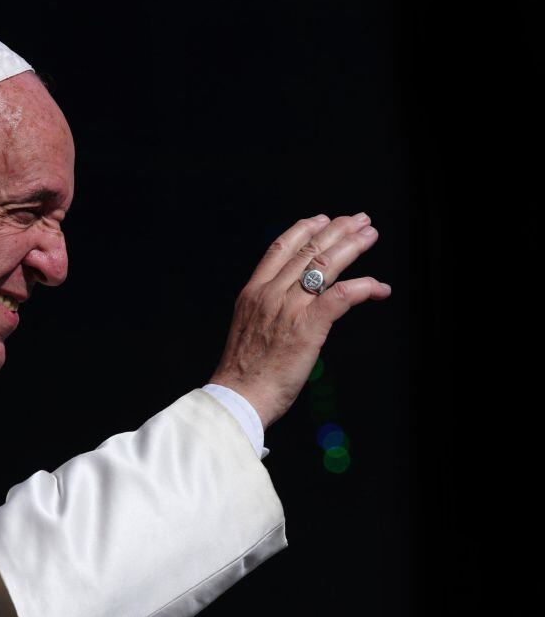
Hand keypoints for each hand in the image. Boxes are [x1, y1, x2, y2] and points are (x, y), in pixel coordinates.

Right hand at [208, 212, 390, 430]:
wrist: (238, 396)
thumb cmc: (243, 373)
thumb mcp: (247, 329)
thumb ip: (266, 312)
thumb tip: (287, 309)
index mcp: (252, 293)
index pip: (279, 249)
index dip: (303, 230)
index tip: (322, 220)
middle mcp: (269, 294)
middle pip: (307, 251)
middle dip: (337, 231)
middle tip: (358, 220)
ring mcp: (288, 308)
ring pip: (325, 266)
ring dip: (352, 247)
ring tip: (370, 236)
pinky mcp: (308, 326)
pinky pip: (341, 296)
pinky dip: (364, 287)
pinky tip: (378, 287)